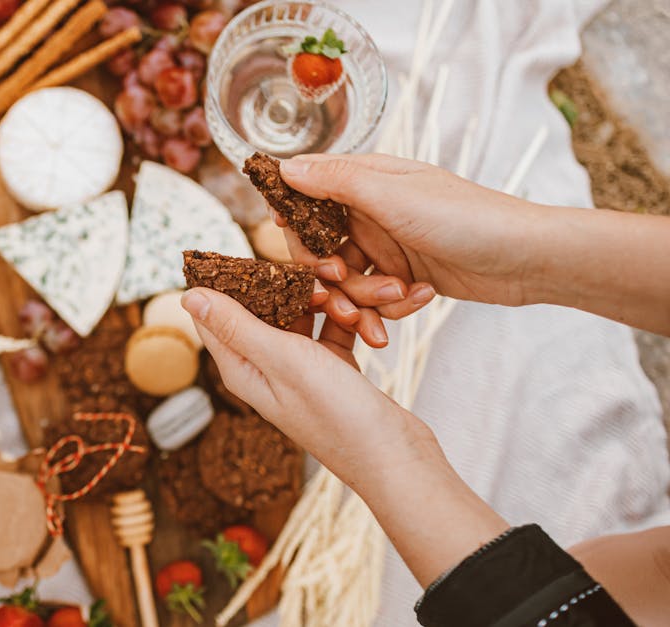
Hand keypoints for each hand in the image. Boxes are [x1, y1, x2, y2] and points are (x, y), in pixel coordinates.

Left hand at [181, 287, 509, 585]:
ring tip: (348, 285)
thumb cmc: (336, 414)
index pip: (217, 313)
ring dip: (326, 299)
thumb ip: (238, 325)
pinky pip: (333, 329)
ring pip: (304, 314)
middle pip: (264, 307)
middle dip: (288, 283)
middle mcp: (264, 367)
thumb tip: (188, 296)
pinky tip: (368, 311)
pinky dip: (349, 319)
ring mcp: (299, 369)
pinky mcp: (331, 370)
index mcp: (241, 367)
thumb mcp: (283, 360)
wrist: (396, 458)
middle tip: (317, 264)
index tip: (250, 249)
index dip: (229, 278)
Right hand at [275, 153, 540, 322]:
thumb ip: (335, 182)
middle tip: (339, 289)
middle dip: (328, 275)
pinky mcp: (403, 277)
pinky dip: (389, 308)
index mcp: (365, 180)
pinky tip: (418, 300)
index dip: (294, 224)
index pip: (307, 196)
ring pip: (346, 280)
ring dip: (364, 297)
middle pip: (320, 249)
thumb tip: (285, 167)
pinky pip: (374, 299)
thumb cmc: (467, 216)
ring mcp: (387, 245)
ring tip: (397, 298)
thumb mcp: (393, 196)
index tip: (293, 245)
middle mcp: (370, 211)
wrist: (528, 258)